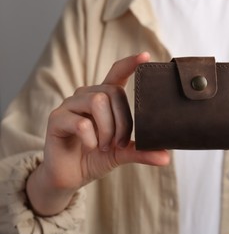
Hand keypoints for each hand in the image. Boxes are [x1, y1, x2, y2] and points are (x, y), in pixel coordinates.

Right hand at [27, 52, 169, 215]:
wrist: (70, 176)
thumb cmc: (96, 157)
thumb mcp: (122, 153)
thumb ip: (141, 151)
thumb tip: (166, 157)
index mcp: (104, 98)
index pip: (116, 73)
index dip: (130, 63)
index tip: (146, 56)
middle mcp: (86, 96)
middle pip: (112, 91)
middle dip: (123, 121)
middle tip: (120, 143)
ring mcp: (70, 105)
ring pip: (98, 101)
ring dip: (108, 129)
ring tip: (106, 146)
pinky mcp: (56, 119)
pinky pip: (81, 122)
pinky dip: (91, 139)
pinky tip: (91, 147)